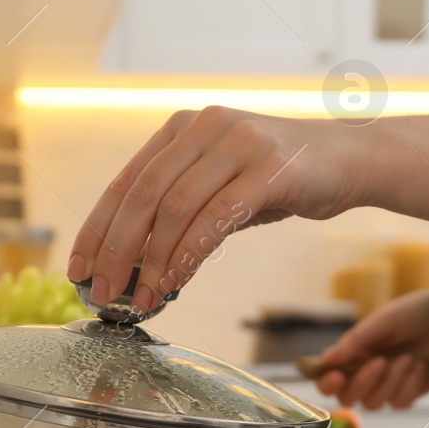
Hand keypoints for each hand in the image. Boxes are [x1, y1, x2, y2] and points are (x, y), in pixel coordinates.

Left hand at [65, 107, 365, 314]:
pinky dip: (189, 255)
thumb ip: (180, 213)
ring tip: (140, 300)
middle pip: (143, 195)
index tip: (79, 268)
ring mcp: (238, 142)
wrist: (349, 160)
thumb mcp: (221, 186)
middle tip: (103, 293)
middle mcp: (205, 127)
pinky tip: (174, 282)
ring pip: (176, 208)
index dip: (97, 228)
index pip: (126, 182)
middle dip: (116, 250)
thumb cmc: (280, 178)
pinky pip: (217, 218)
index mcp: (183, 128)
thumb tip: (133, 265)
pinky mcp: (269, 168)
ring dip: (152, 262)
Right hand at [315, 287, 428, 409]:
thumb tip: (327, 359)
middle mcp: (365, 372)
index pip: (327, 378)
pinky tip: (421, 364)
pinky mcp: (409, 393)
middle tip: (380, 362)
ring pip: (374, 403)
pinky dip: (410, 384)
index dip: (326, 383)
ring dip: (391, 381)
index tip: (336, 376)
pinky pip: (399, 403)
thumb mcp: (385, 320)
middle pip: (347, 398)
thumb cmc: (415, 313)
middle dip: (362, 383)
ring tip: (409, 357)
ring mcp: (387, 385)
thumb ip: (356, 340)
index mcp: (353, 352)